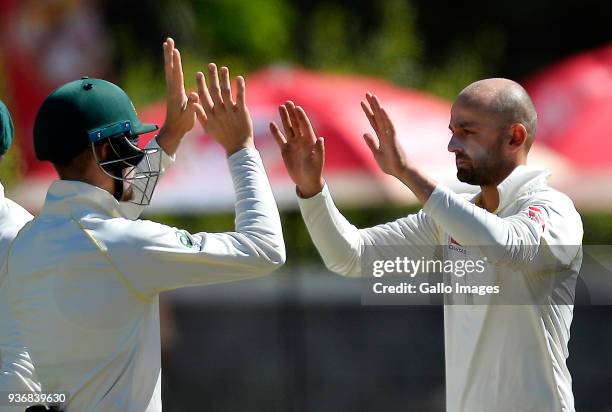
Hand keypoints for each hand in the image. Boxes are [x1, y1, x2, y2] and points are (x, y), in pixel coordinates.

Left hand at [157, 37, 199, 155]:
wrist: (173, 131)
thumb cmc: (182, 125)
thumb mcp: (189, 116)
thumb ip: (192, 106)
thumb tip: (194, 94)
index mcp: (176, 93)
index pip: (176, 74)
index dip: (176, 62)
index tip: (175, 50)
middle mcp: (172, 88)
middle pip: (170, 67)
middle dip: (169, 54)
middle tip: (168, 40)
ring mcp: (172, 89)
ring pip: (169, 69)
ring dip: (169, 56)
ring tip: (169, 44)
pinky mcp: (173, 91)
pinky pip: (172, 74)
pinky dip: (172, 64)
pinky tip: (173, 60)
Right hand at [195, 63, 254, 155]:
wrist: (238, 147)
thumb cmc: (222, 138)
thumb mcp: (208, 129)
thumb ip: (200, 116)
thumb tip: (194, 103)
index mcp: (210, 115)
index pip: (204, 96)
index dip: (201, 84)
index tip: (199, 73)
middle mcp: (219, 111)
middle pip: (214, 91)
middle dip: (212, 77)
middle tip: (211, 65)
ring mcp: (230, 111)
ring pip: (226, 92)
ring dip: (224, 79)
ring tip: (224, 68)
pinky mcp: (241, 112)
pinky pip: (240, 97)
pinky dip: (240, 87)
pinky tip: (239, 78)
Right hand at [270, 101, 324, 197]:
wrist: (306, 182)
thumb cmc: (314, 171)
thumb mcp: (317, 161)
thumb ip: (319, 150)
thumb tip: (321, 139)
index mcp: (309, 141)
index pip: (305, 126)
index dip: (301, 117)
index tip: (297, 107)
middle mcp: (301, 140)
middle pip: (296, 123)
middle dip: (292, 113)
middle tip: (287, 102)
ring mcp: (293, 144)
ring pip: (288, 128)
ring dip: (284, 118)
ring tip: (280, 107)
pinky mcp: (285, 150)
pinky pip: (280, 139)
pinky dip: (275, 132)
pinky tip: (271, 123)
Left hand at [361, 93, 409, 176]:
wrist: (400, 172)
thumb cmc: (390, 164)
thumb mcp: (376, 154)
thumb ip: (371, 143)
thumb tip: (364, 133)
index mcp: (381, 136)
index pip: (373, 121)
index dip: (368, 111)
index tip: (362, 102)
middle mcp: (385, 133)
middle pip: (378, 116)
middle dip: (372, 105)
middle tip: (367, 93)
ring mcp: (389, 135)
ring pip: (383, 118)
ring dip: (378, 107)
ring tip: (373, 97)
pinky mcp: (393, 140)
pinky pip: (389, 126)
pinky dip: (385, 118)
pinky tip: (381, 110)